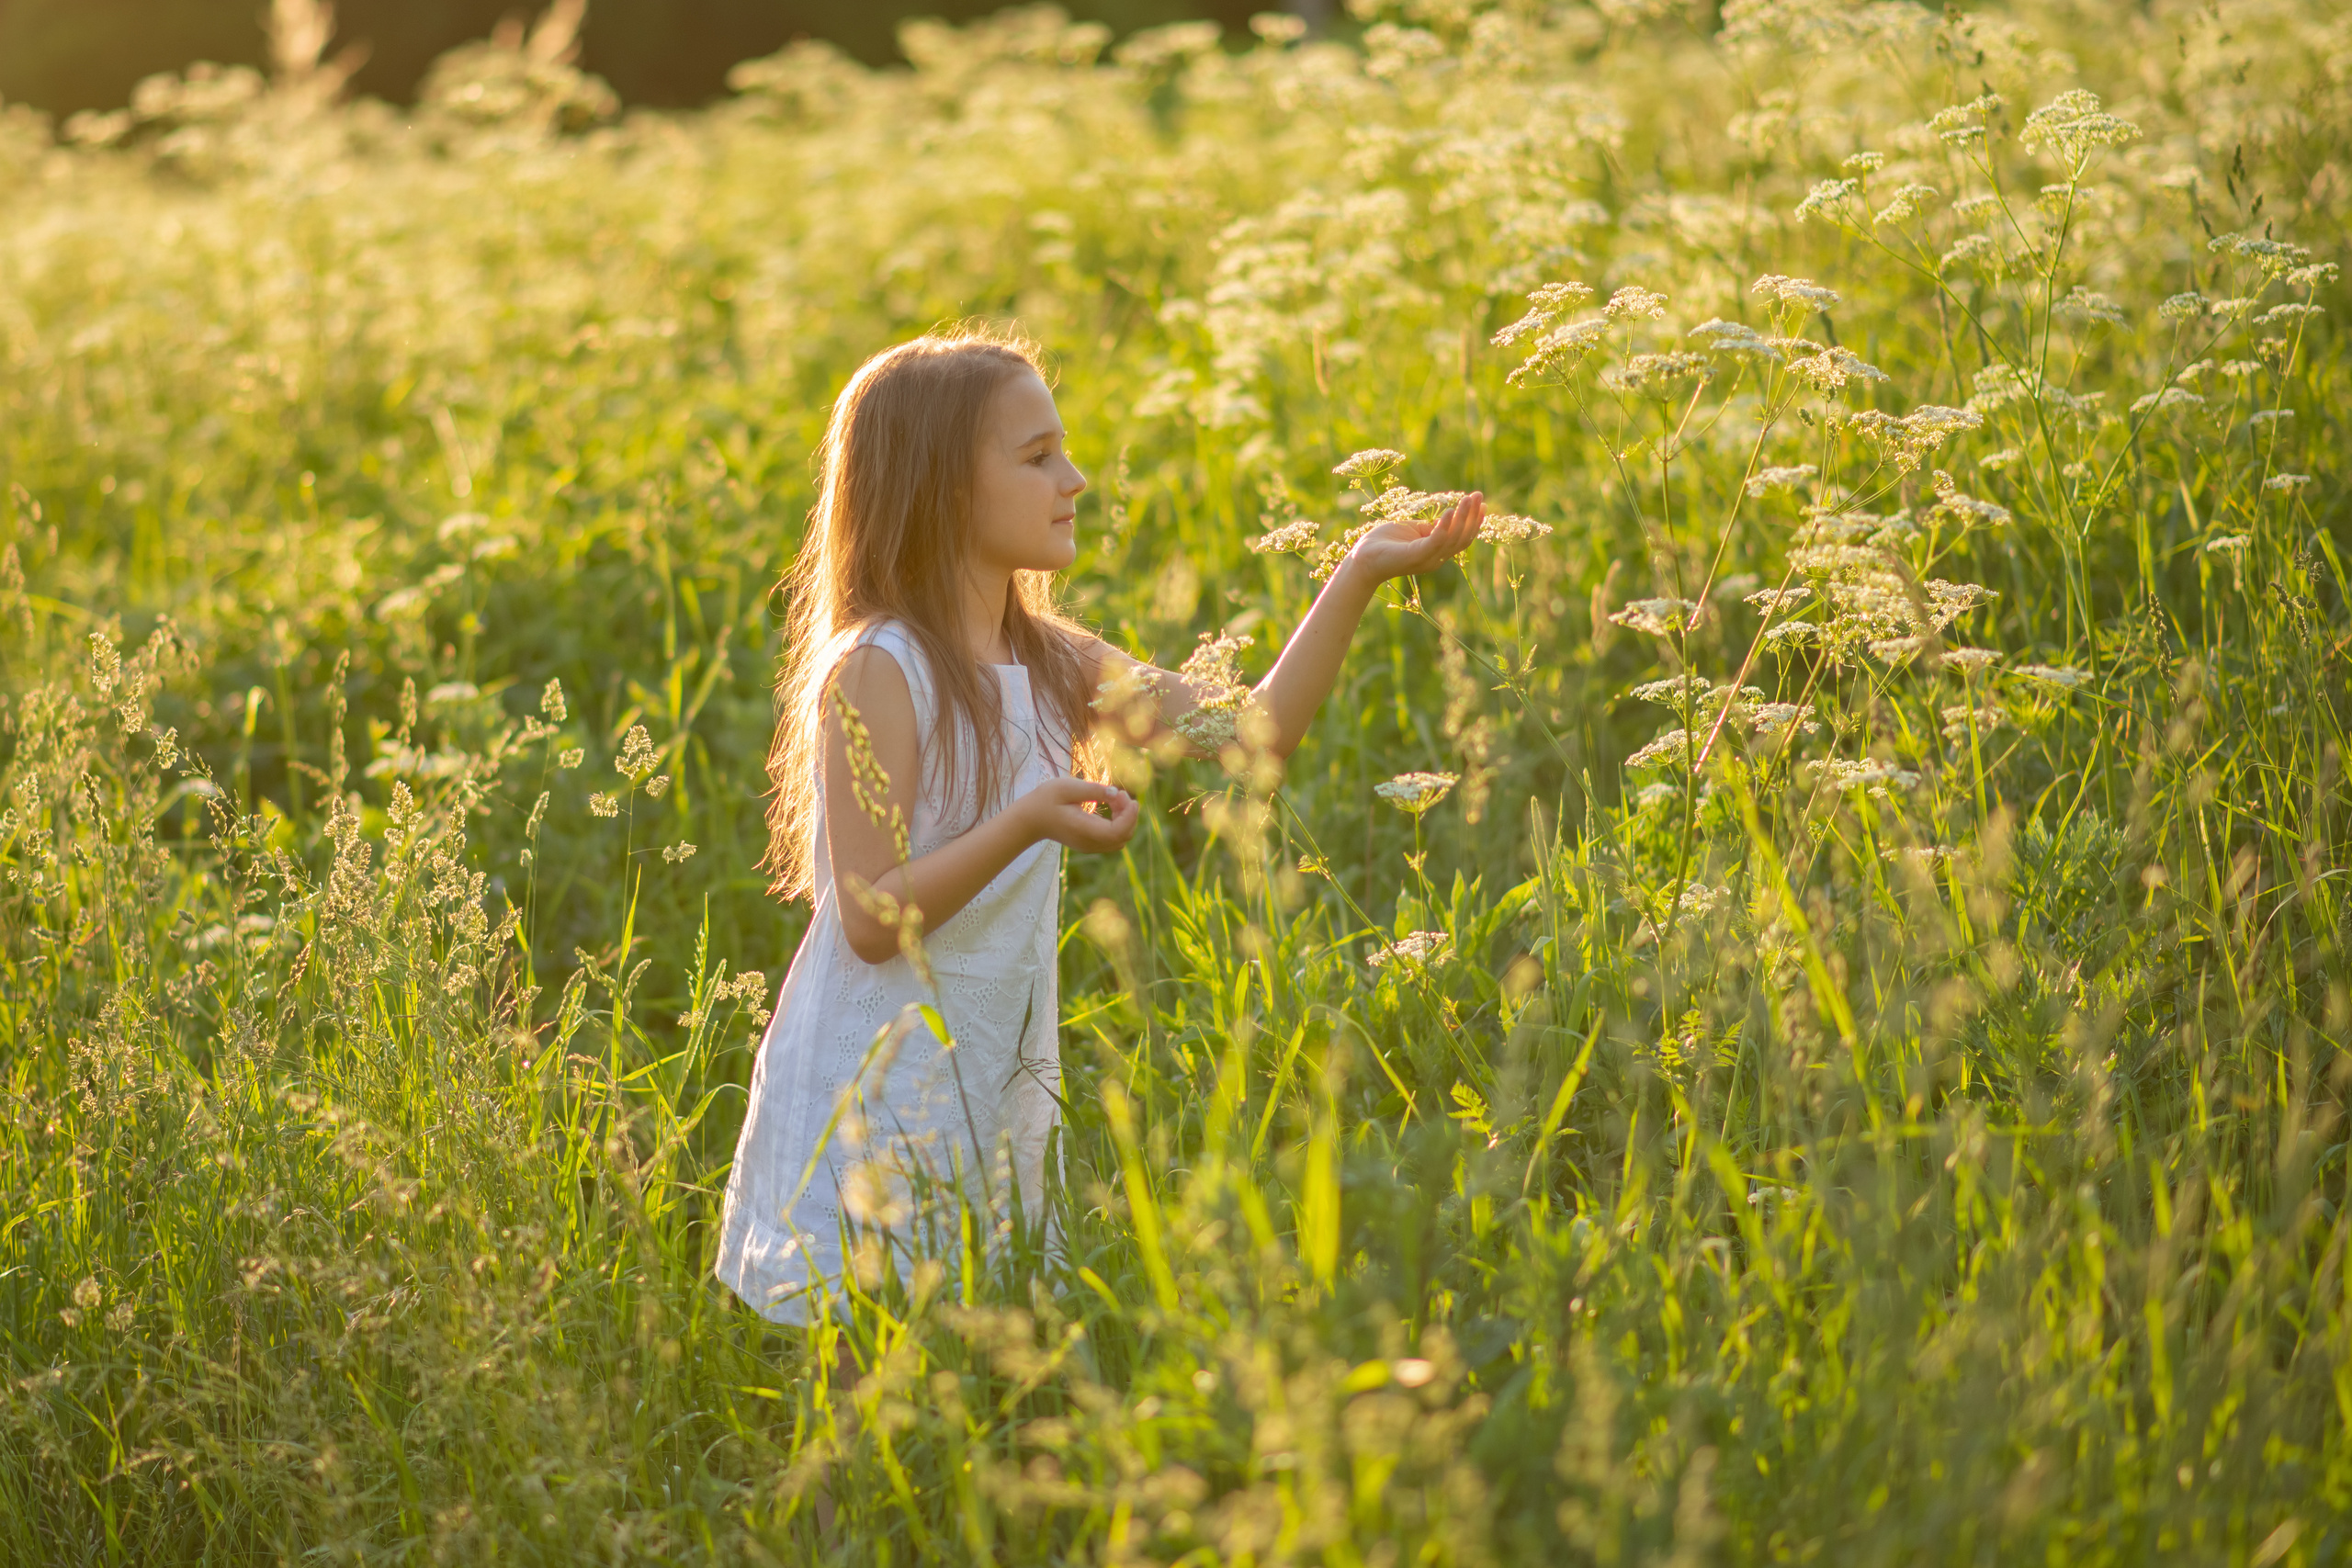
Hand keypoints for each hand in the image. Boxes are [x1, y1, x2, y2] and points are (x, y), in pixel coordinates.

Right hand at [1016, 777, 1139, 853]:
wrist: (1029, 820)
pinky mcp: (1090, 843)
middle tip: (1118, 793)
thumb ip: (1092, 790)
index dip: (1129, 815)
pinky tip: (1110, 806)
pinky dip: (1118, 822)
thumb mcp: (1066, 788)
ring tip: (1114, 798)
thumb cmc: (1045, 800)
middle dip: (1129, 814)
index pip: (1118, 832)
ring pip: (1121, 838)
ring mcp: (1090, 846)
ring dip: (1125, 818)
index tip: (1124, 795)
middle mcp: (1090, 843)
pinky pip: (1113, 837)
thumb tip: (1115, 792)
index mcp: (1084, 830)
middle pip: (1124, 836)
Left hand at [1346, 491, 1483, 582]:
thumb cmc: (1384, 543)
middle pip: (1462, 538)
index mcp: (1436, 553)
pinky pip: (1436, 541)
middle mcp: (1435, 559)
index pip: (1462, 539)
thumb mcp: (1413, 531)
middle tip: (1478, 495)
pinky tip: (1450, 510)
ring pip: (1453, 538)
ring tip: (1467, 499)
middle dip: (1473, 516)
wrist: (1361, 559)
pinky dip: (1445, 526)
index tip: (1482, 504)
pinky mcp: (1415, 556)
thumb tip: (1445, 519)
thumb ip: (1429, 528)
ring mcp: (1426, 559)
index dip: (1474, 522)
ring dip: (1463, 517)